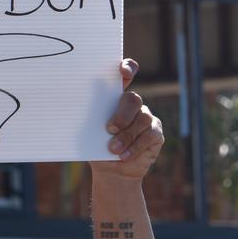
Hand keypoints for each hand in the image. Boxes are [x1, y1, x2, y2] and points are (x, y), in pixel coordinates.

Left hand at [90, 59, 163, 181]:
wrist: (111, 170)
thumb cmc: (98, 148)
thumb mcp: (89, 134)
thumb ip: (90, 119)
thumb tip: (82, 108)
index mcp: (115, 98)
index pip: (126, 74)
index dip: (128, 68)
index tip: (123, 71)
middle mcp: (133, 105)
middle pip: (133, 99)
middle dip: (122, 115)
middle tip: (110, 129)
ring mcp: (146, 118)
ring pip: (142, 119)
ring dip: (126, 136)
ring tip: (113, 150)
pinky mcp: (156, 133)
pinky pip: (149, 135)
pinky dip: (135, 147)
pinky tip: (125, 156)